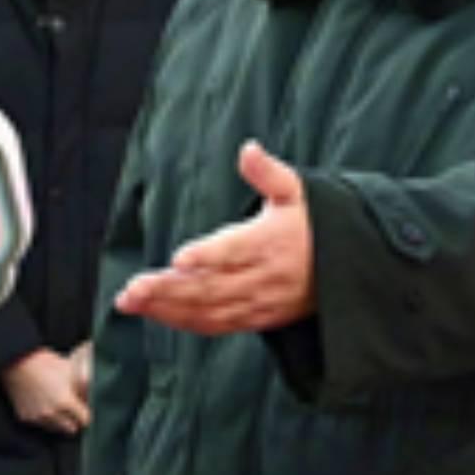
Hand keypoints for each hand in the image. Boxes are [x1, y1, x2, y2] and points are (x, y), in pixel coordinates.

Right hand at [1, 347, 90, 433]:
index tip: (84, 408)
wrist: (17, 361)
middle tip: (72, 409)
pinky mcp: (24, 418)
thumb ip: (83, 386)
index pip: (84, 420)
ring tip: (56, 406)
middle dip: (74, 420)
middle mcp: (51, 414)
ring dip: (59, 421)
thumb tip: (89, 398)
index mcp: (65, 402)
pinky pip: (41, 425)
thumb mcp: (69, 369)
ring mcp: (37, 418)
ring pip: (56, 429)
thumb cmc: (44, 362)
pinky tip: (43, 405)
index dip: (85, 413)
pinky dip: (44, 419)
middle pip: (71, 429)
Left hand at [116, 143, 316, 336]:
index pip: (236, 250)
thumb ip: (269, 173)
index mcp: (271, 242)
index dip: (208, 255)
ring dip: (166, 308)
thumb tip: (248, 149)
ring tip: (129, 300)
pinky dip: (181, 321)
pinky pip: (214, 325)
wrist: (345, 273)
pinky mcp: (254, 319)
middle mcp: (263, 277)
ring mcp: (258, 302)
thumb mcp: (298, 192)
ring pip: (208, 310)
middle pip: (212, 286)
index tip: (179, 258)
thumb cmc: (313, 226)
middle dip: (168, 289)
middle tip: (133, 287)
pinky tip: (153, 312)